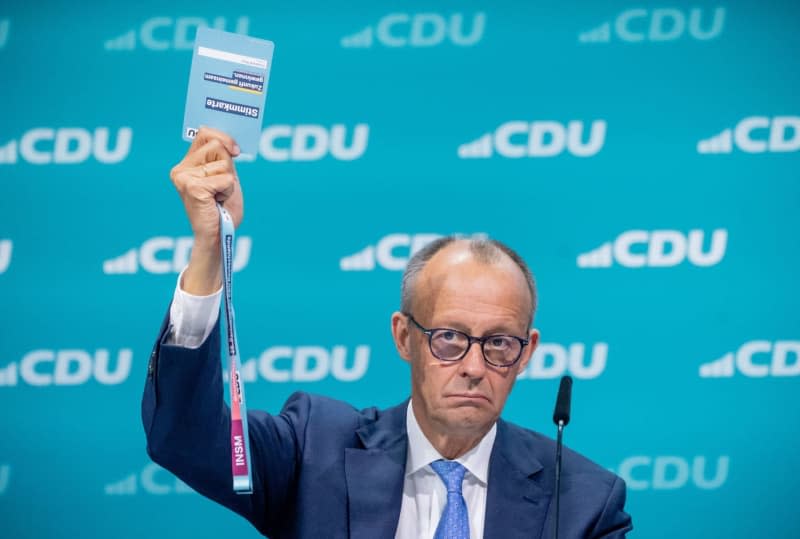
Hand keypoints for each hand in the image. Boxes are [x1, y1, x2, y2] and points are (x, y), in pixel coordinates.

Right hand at [169, 127, 242, 294]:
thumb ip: (224, 157)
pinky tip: (217, 202)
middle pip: (217, 145)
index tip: (235, 151)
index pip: (204, 133)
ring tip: (218, 196)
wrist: (217, 236)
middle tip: (221, 188)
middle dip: (228, 166)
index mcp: (187, 164)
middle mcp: (181, 169)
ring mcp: (184, 177)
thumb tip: (230, 141)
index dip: (223, 137)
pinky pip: (225, 178)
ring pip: (223, 162)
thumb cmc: (222, 209)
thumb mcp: (225, 177)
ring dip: (229, 181)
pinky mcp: (192, 187)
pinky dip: (228, 191)